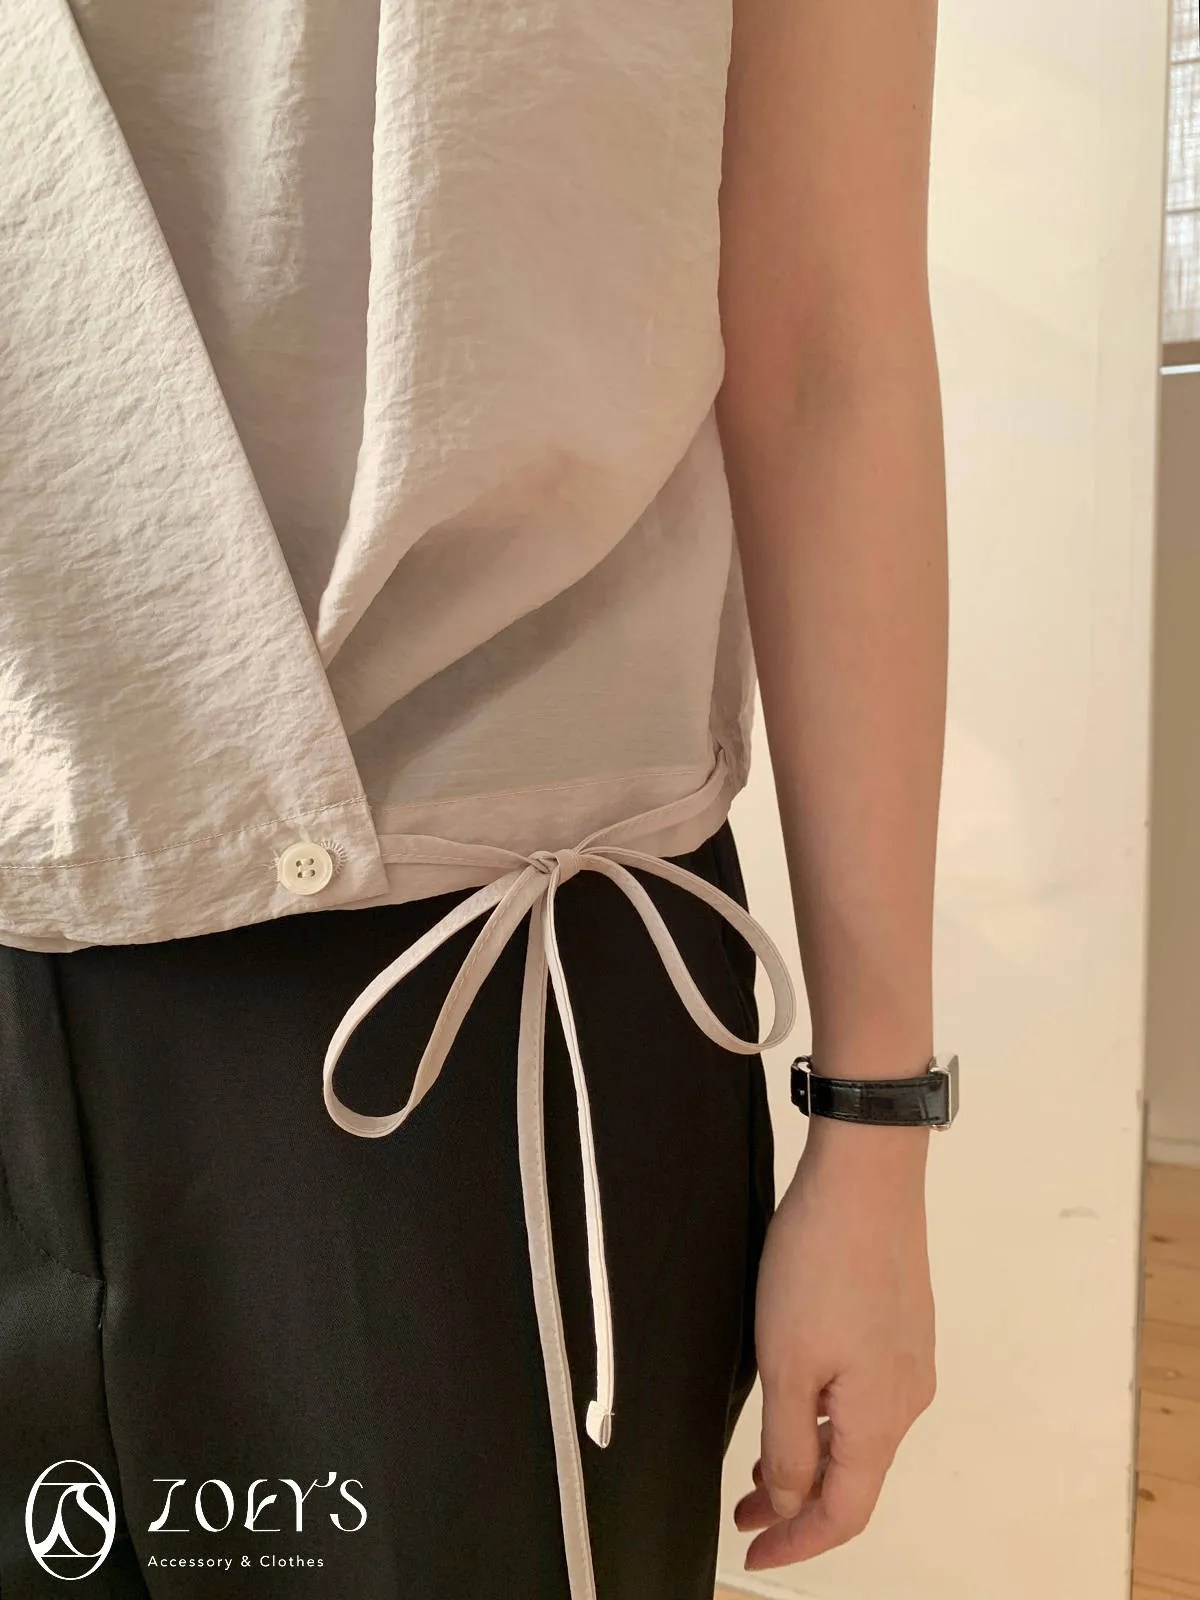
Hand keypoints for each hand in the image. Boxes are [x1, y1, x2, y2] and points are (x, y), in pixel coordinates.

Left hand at [734, 1119, 936, 1569]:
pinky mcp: (902, 1324)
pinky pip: (864, 1395)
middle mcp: (908, 1397)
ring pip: (858, 1434)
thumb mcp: (786, 1362)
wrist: (865, 1173)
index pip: (844, 1512)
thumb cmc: (822, 1260)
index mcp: (881, 1418)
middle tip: (744, 1514)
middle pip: (855, 1478)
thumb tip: (791, 1504)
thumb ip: (787, 1444)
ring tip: (758, 1466)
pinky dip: (826, 1417)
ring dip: (809, 1457)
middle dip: (798, 1504)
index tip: (753, 1555)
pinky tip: (795, 1400)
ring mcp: (910, 1358)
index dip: (798, 1543)